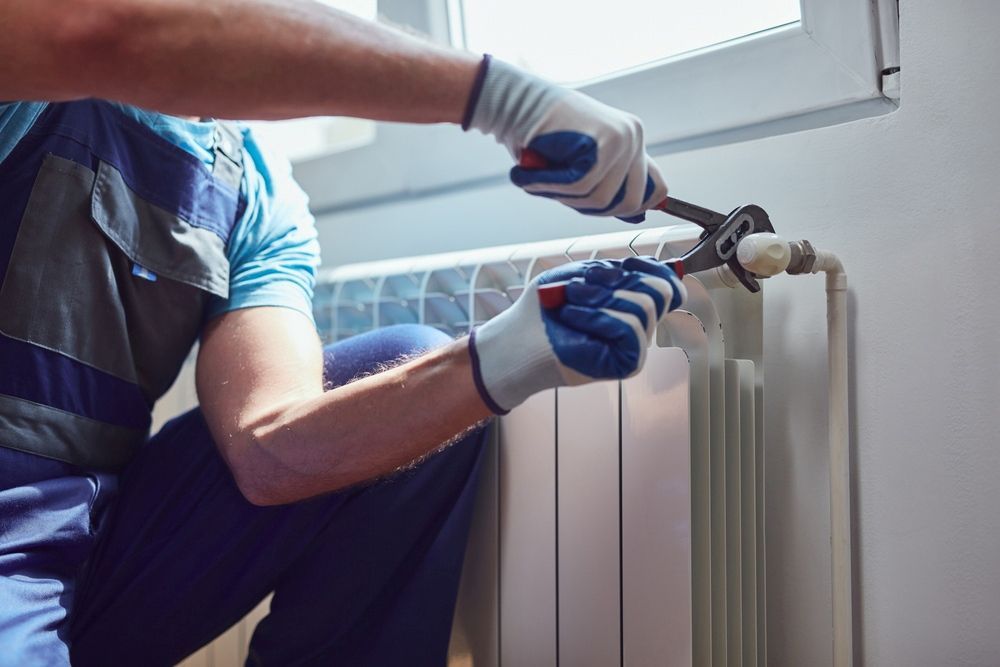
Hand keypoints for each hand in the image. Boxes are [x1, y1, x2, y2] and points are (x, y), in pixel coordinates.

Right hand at [464, 55, 665, 222]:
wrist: (514, 104)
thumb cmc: (540, 139)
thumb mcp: (582, 167)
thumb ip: (608, 186)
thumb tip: (638, 215)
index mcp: (632, 140)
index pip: (656, 189)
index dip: (632, 208)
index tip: (604, 210)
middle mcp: (633, 136)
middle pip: (630, 202)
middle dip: (592, 209)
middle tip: (561, 195)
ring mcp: (622, 137)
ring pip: (603, 199)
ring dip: (565, 197)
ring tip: (541, 180)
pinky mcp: (604, 141)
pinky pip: (582, 186)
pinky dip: (551, 186)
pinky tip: (533, 176)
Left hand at [468, 256, 685, 413]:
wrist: (519, 338)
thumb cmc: (546, 307)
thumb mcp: (580, 277)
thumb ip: (616, 271)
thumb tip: (659, 270)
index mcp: (630, 302)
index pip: (668, 284)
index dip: (654, 268)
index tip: (626, 264)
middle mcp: (639, 324)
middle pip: (660, 290)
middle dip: (619, 280)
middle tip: (580, 286)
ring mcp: (635, 345)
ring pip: (645, 306)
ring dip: (600, 297)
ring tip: (569, 301)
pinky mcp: (628, 363)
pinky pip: (631, 330)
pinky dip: (598, 316)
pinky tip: (572, 317)